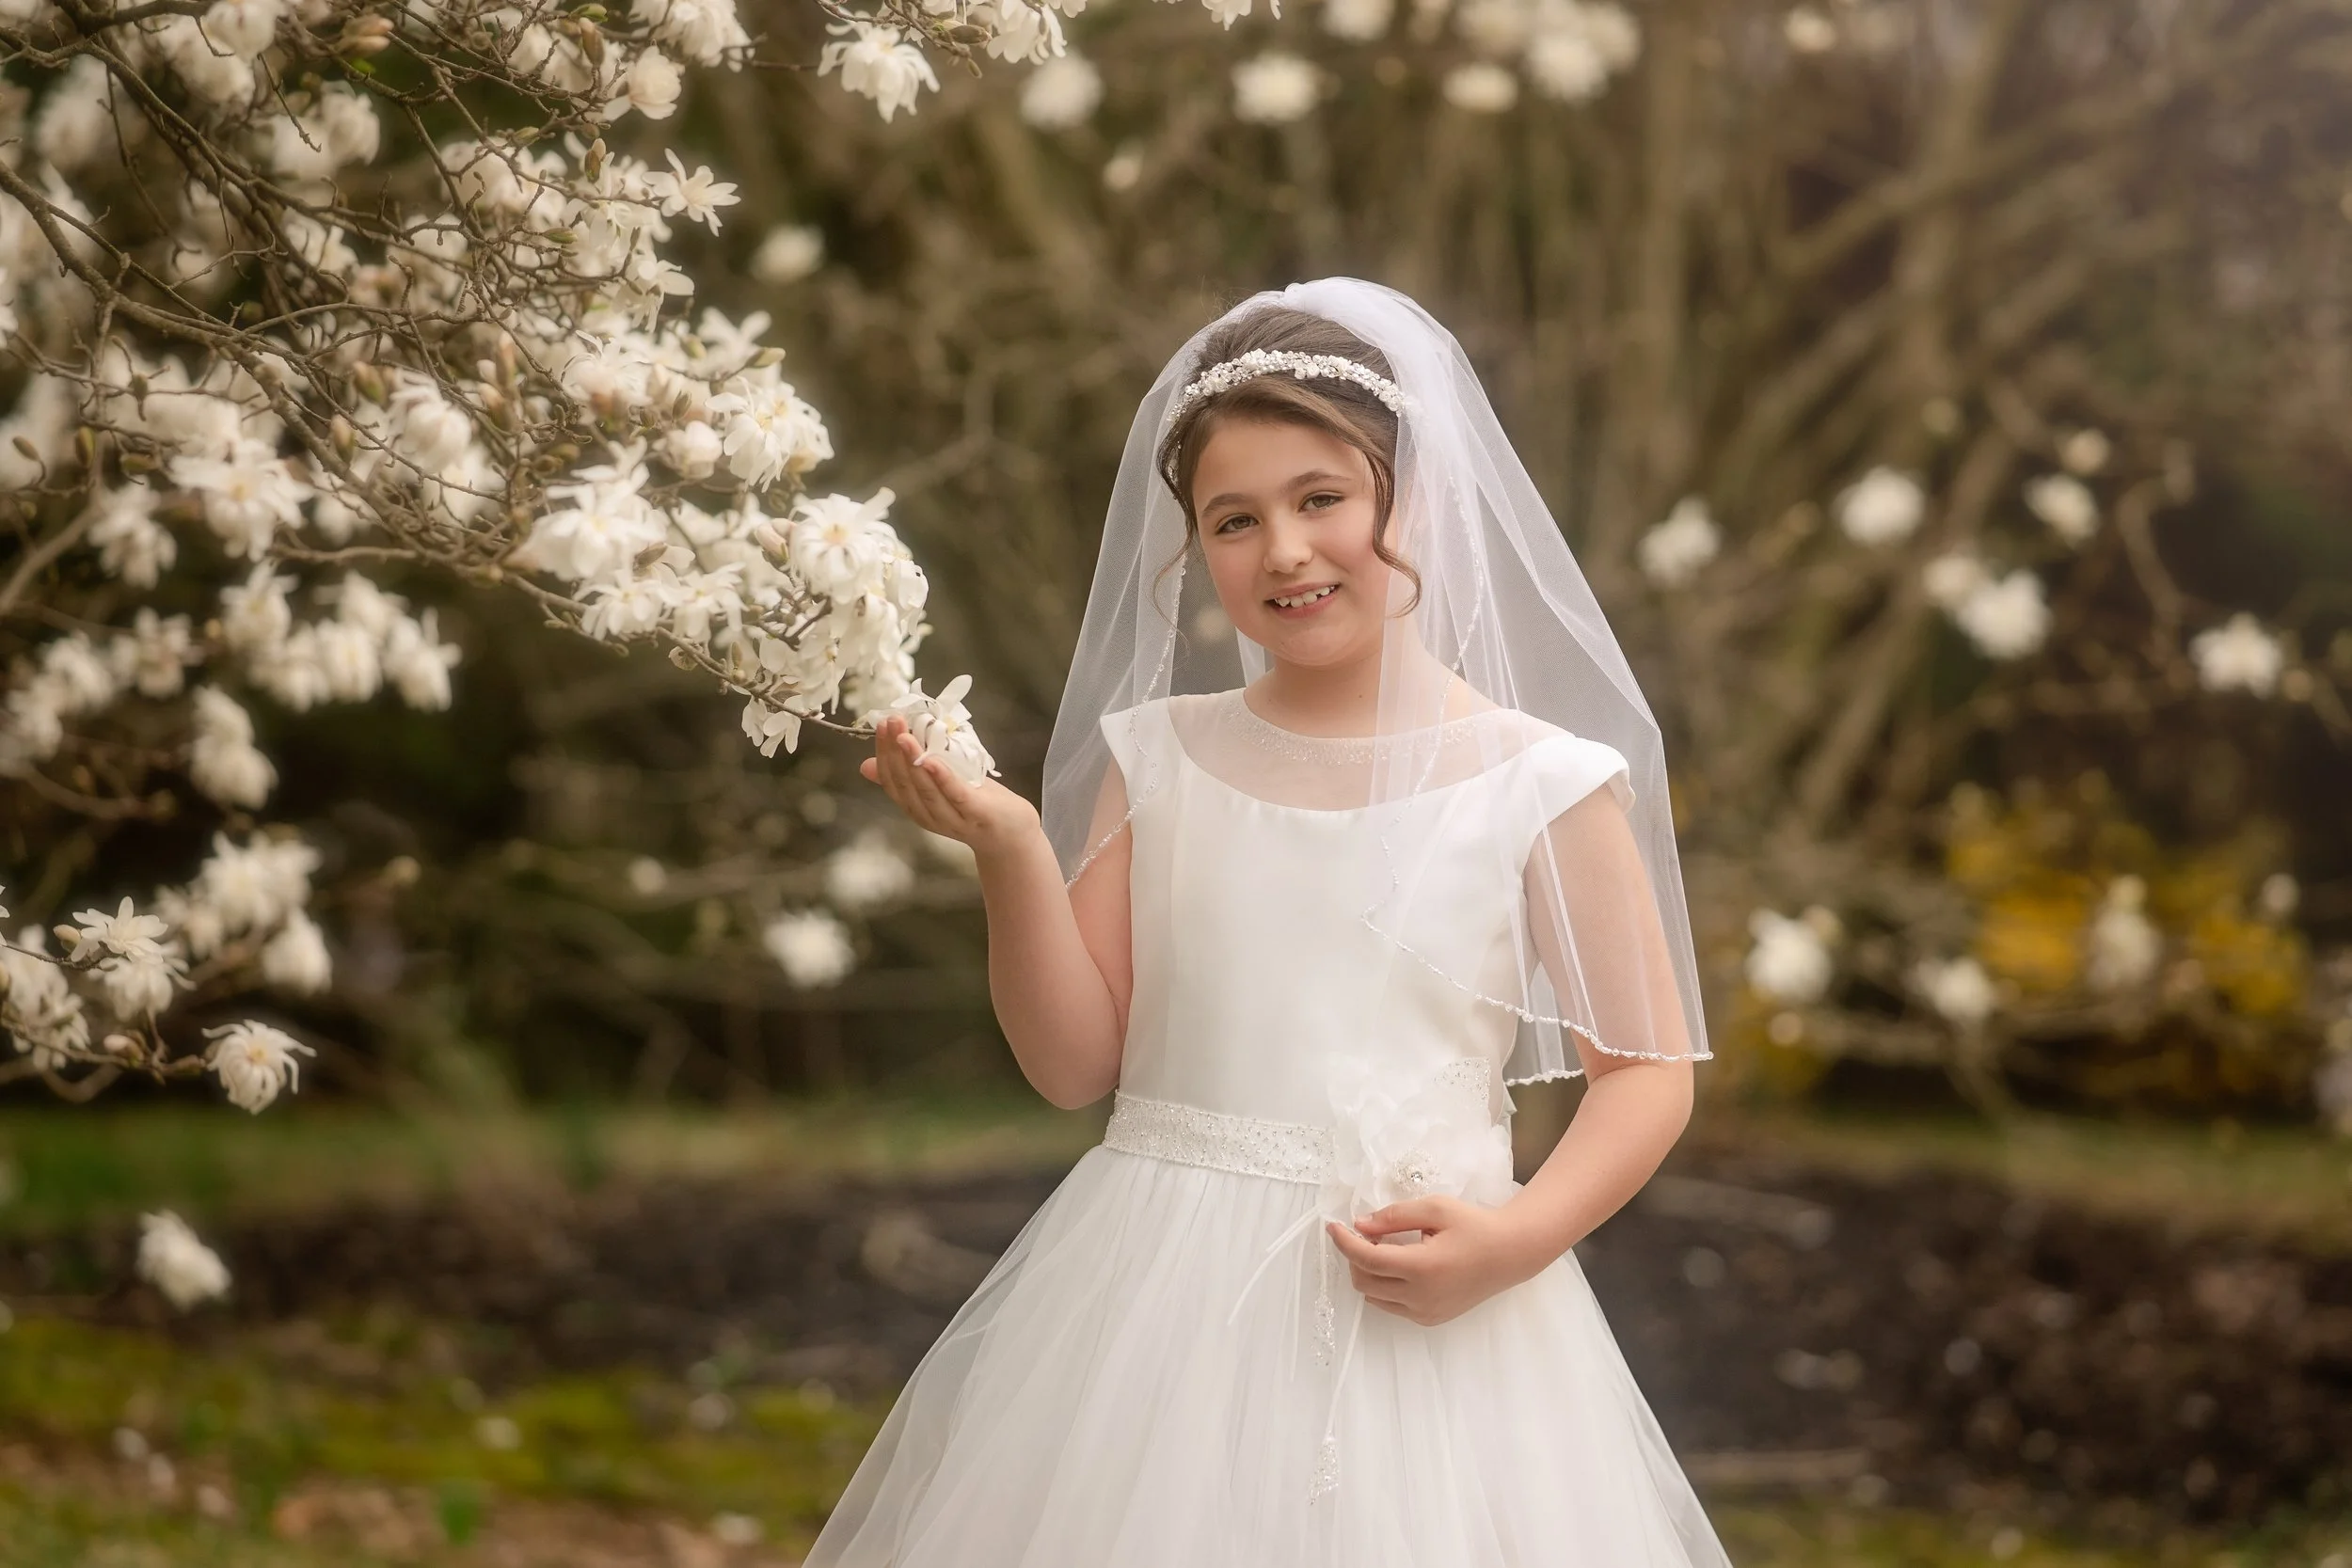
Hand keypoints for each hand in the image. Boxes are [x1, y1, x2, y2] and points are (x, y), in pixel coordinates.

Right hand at [859, 713, 1037, 855]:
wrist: (1011, 833)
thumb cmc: (973, 803)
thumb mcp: (938, 785)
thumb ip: (908, 774)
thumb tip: (866, 764)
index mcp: (916, 807)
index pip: (892, 780)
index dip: (883, 753)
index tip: (881, 725)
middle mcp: (928, 816)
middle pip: (905, 784)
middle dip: (894, 752)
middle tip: (891, 721)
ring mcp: (952, 818)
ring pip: (925, 790)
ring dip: (913, 761)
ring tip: (905, 736)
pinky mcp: (975, 814)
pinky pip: (955, 795)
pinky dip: (942, 778)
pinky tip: (931, 761)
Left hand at [1324, 1196, 1552, 1326]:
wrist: (1510, 1254)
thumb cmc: (1474, 1225)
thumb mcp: (1435, 1209)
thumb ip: (1394, 1216)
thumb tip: (1360, 1225)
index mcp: (1421, 1267)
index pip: (1366, 1258)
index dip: (1344, 1242)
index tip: (1333, 1226)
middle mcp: (1420, 1297)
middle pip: (1364, 1281)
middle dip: (1354, 1256)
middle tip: (1365, 1233)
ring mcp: (1425, 1313)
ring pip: (1375, 1297)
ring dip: (1368, 1273)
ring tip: (1384, 1249)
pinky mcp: (1431, 1319)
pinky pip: (1393, 1306)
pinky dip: (1385, 1287)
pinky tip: (1399, 1266)